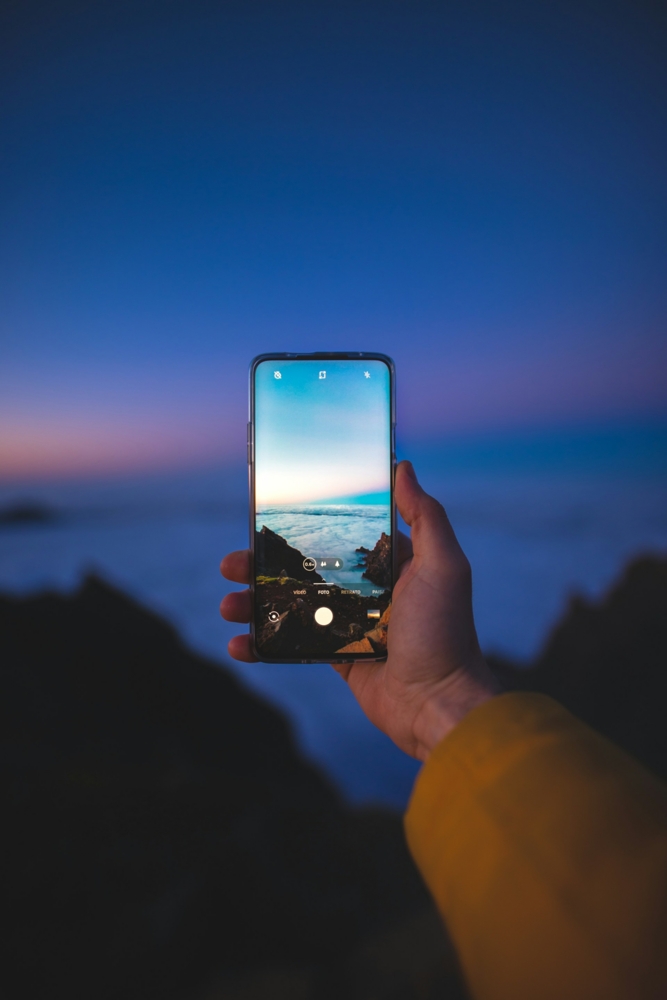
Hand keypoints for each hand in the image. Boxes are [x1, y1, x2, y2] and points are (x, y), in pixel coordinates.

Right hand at [220, 461, 498, 759]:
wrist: (439, 705)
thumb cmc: (444, 632)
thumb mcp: (442, 566)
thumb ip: (425, 517)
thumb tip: (404, 466)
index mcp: (391, 565)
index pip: (339, 536)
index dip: (304, 526)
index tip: (268, 516)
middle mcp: (369, 591)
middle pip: (306, 569)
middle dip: (265, 566)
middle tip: (232, 563)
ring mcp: (351, 625)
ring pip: (293, 606)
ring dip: (255, 604)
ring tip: (227, 604)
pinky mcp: (338, 657)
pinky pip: (293, 646)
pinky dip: (262, 645)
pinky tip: (239, 644)